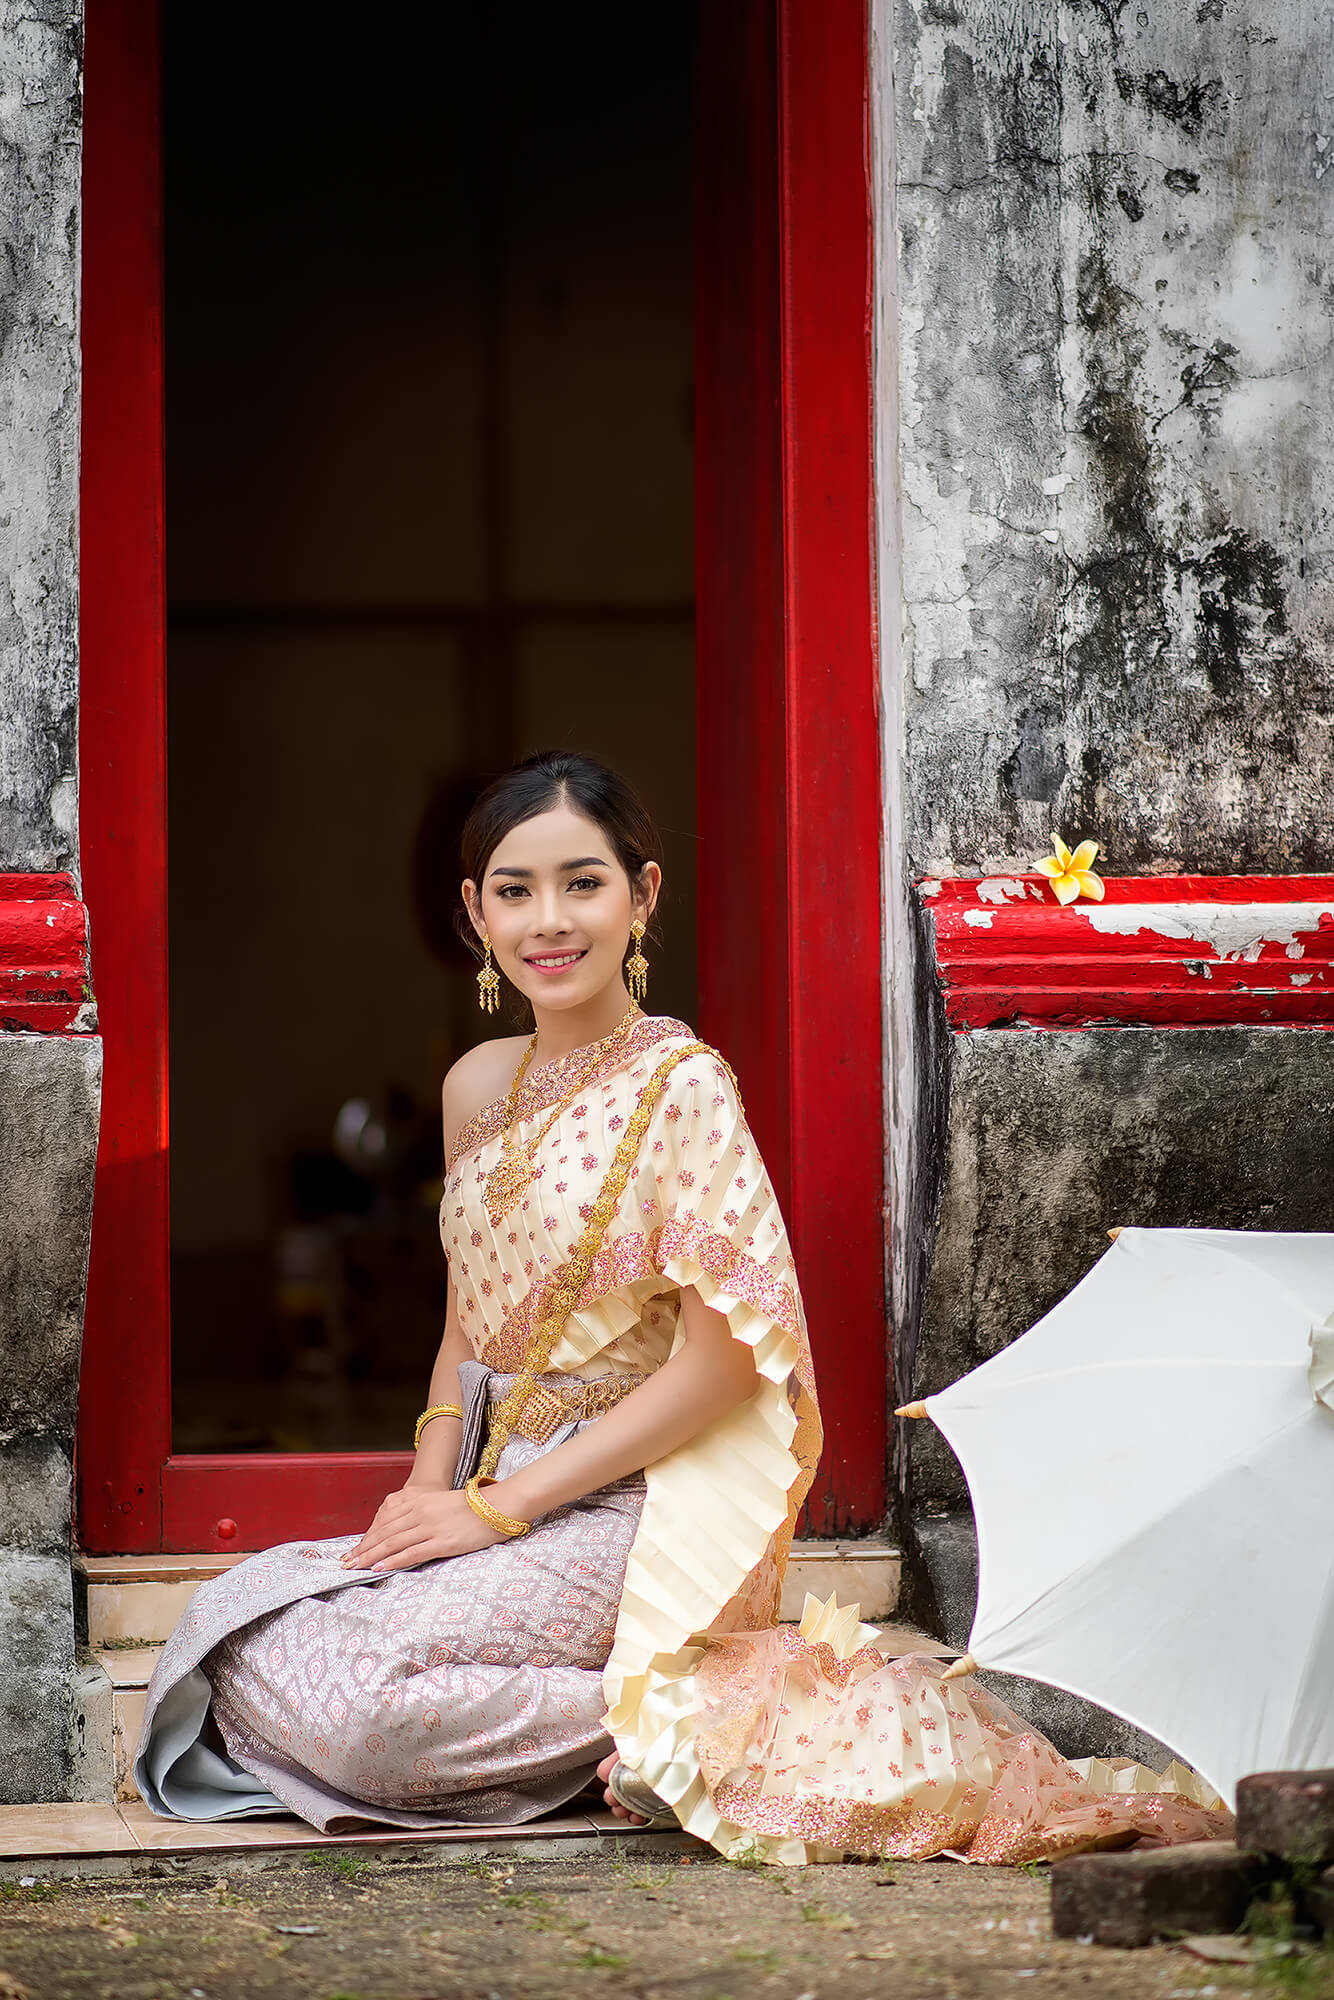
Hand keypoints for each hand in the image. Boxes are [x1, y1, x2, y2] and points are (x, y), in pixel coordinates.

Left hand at [342, 1484, 504, 1572]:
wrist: (498, 1506)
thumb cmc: (474, 1507)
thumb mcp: (442, 1503)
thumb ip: (423, 1513)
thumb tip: (406, 1530)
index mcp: (420, 1501)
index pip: (386, 1521)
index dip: (368, 1536)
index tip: (354, 1548)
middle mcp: (421, 1513)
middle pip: (384, 1533)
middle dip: (363, 1548)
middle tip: (346, 1562)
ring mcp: (431, 1527)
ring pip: (393, 1543)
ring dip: (371, 1556)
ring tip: (355, 1567)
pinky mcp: (442, 1542)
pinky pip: (412, 1553)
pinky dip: (393, 1561)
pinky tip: (379, 1567)